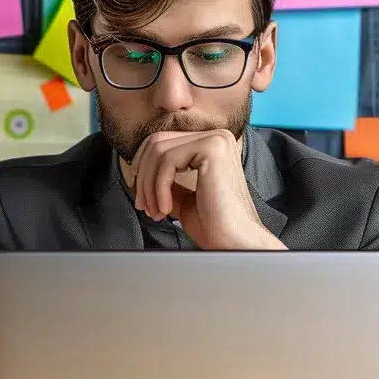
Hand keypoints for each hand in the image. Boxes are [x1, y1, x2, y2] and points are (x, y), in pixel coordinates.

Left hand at [130, 130, 285, 249]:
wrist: (235, 242)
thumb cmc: (215, 225)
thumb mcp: (183, 198)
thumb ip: (168, 181)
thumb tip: (142, 174)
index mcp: (212, 145)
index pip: (162, 143)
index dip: (144, 169)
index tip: (143, 199)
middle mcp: (216, 136)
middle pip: (157, 143)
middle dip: (143, 177)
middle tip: (145, 206)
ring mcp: (216, 139)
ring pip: (158, 151)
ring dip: (149, 185)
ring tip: (156, 211)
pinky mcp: (212, 147)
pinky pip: (167, 160)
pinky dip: (159, 188)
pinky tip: (167, 209)